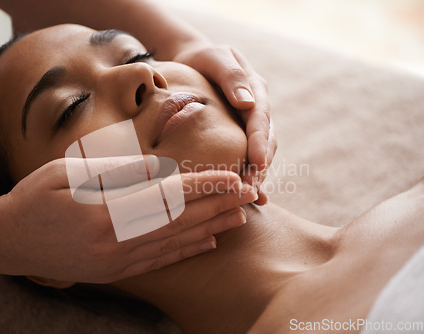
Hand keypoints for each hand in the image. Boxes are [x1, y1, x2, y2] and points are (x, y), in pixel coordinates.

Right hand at [0, 157, 256, 283]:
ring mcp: (116, 262)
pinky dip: (186, 250)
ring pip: (175, 243)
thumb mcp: (69, 173)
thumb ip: (117, 171)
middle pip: (180, 222)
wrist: (5, 241)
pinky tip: (206, 243)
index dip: (204, 185)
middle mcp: (116, 242)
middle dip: (219, 206)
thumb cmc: (32, 198)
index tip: (234, 176)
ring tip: (240, 217)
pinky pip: (158, 261)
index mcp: (104, 213)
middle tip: (252, 194)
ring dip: (210, 229)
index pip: (168, 196)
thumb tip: (160, 166)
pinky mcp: (113, 272)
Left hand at [173, 44, 276, 204]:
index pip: (260, 118)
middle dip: (261, 165)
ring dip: (257, 174)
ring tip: (250, 197)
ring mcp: (251, 123)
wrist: (194, 62)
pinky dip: (250, 175)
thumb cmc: (202, 59)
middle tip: (250, 188)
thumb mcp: (215, 57)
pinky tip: (250, 196)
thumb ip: (231, 77)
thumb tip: (247, 102)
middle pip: (266, 140)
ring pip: (261, 152)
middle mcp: (258, 108)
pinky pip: (249, 156)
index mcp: (255, 89)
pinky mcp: (241, 135)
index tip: (257, 161)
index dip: (260, 141)